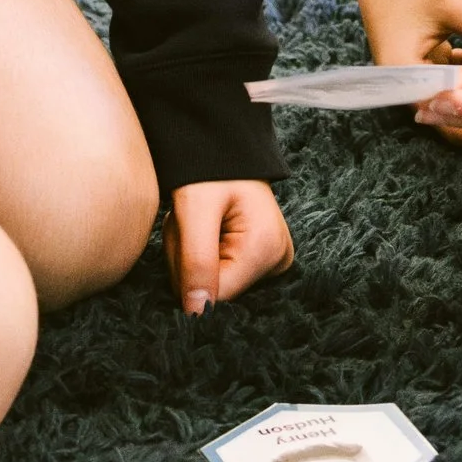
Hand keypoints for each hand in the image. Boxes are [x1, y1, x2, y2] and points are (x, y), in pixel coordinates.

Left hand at [164, 179, 294, 317]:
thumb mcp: (195, 211)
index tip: (184, 237)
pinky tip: (203, 228)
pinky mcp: (258, 260)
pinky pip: (217, 273)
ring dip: (188, 255)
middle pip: (213, 291)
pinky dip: (198, 253)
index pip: (217, 296)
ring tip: (194, 221)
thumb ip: (195, 263)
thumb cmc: (209, 170)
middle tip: (187, 223)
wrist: (220, 145)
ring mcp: (270, 262)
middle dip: (187, 261)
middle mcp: (277, 261)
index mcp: (268, 250)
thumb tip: (196, 315)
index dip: (188, 275)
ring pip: (210, 283)